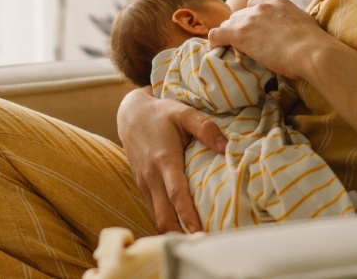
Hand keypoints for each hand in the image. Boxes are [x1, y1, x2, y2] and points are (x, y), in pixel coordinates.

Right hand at [117, 87, 226, 233]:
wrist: (130, 114)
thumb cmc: (161, 113)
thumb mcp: (184, 112)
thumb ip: (206, 128)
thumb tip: (226, 147)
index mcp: (164, 159)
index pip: (176, 194)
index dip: (187, 214)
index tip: (199, 232)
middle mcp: (151, 176)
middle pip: (163, 215)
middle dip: (179, 233)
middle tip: (201, 243)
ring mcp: (144, 183)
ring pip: (156, 216)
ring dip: (172, 230)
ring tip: (194, 240)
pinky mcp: (142, 185)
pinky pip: (153, 209)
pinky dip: (165, 220)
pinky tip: (180, 227)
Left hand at [208, 0, 326, 79]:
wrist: (311, 51)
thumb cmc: (315, 46)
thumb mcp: (303, 26)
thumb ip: (292, 25)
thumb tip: (292, 37)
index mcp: (278, 2)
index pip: (254, 4)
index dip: (251, 17)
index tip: (253, 30)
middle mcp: (262, 7)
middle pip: (239, 14)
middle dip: (239, 27)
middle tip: (243, 43)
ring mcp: (249, 19)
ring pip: (228, 24)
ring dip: (229, 35)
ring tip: (231, 49)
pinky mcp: (239, 34)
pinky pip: (217, 34)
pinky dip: (214, 41)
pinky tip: (216, 50)